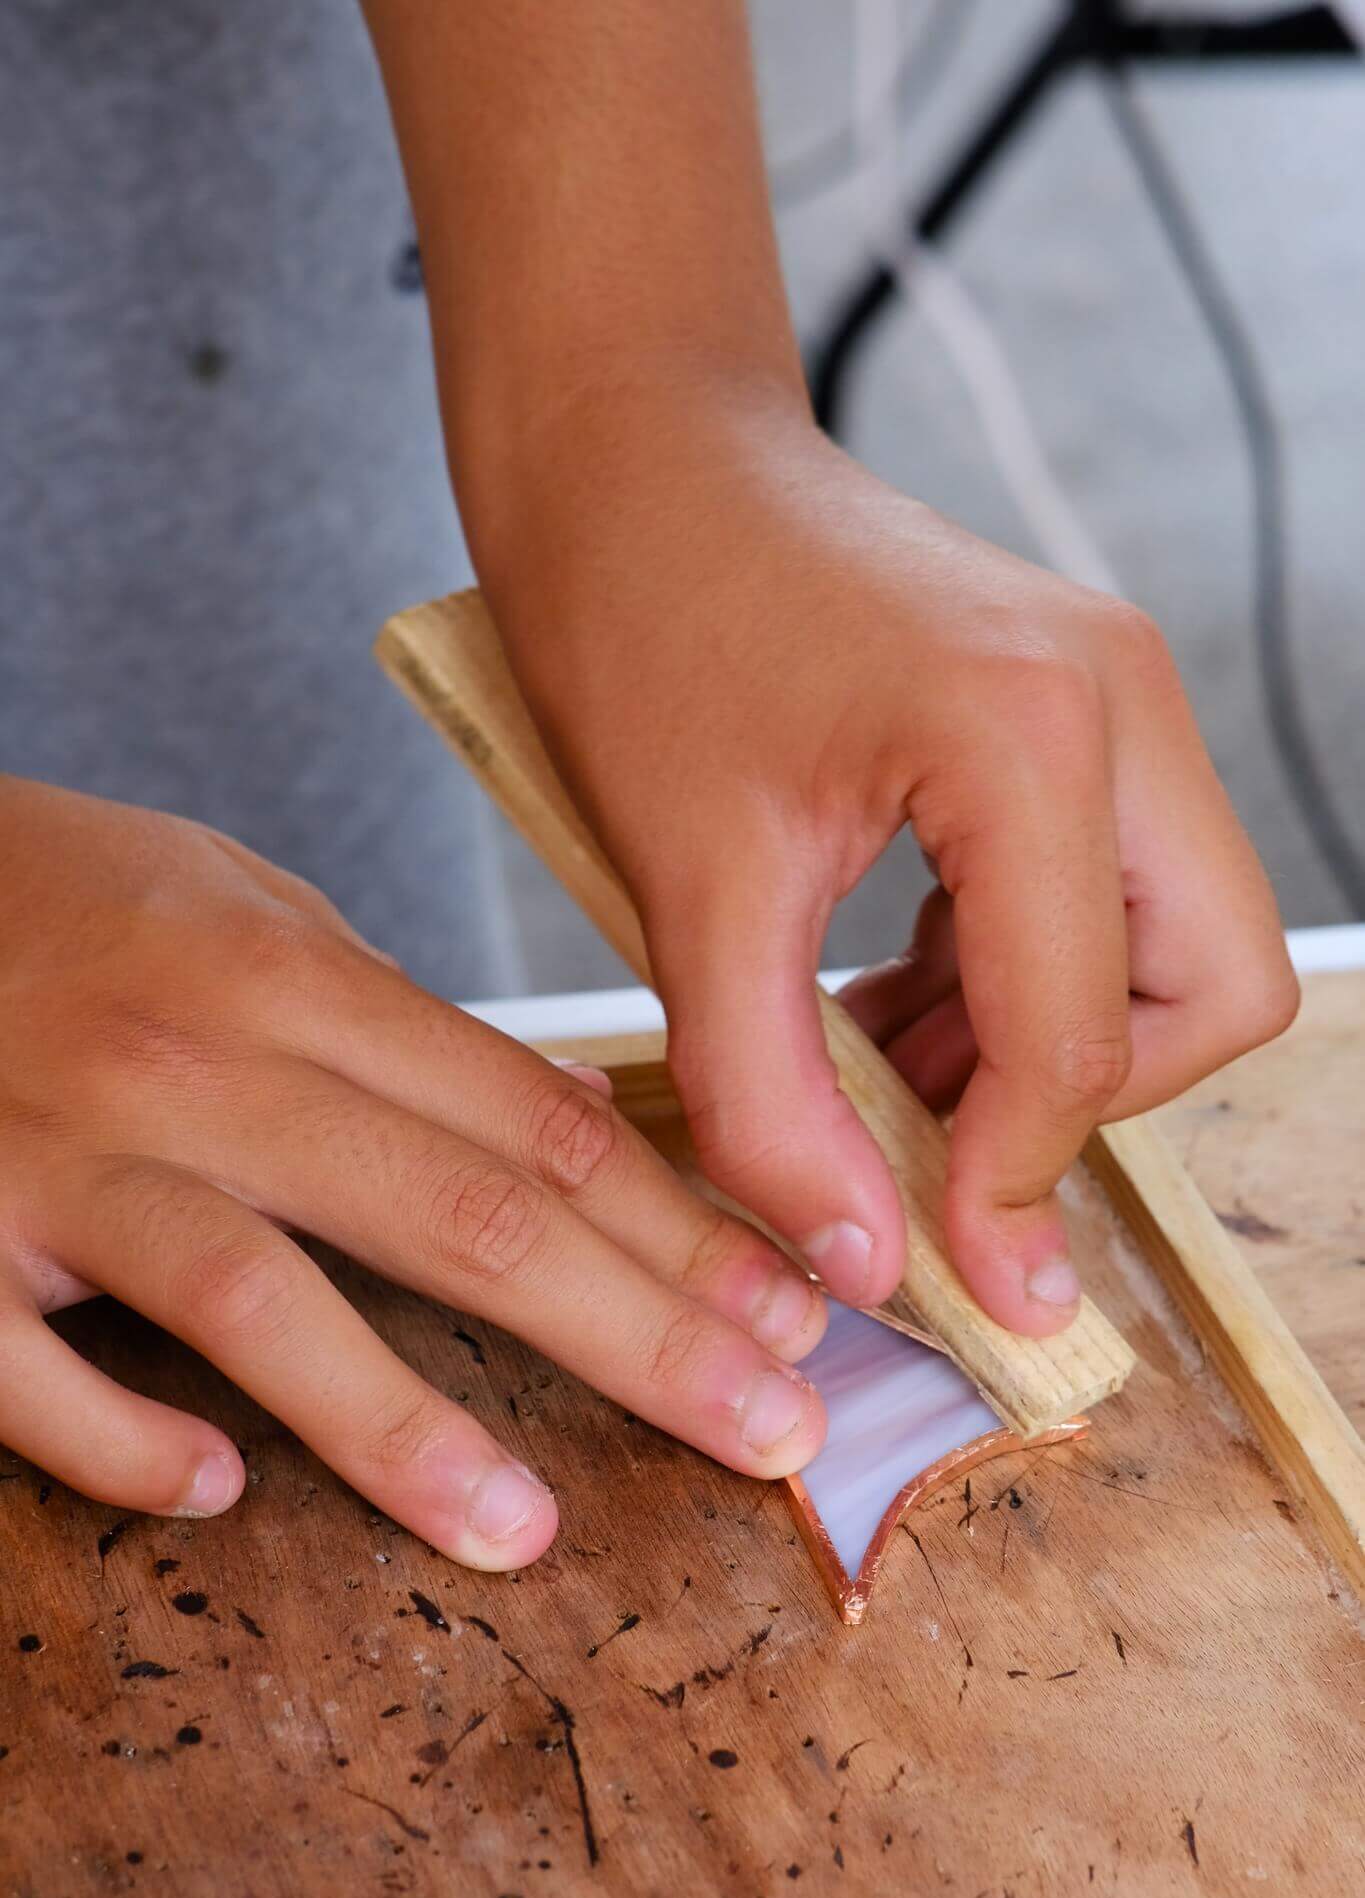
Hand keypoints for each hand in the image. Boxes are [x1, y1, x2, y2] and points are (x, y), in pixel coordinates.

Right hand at [0, 780, 826, 1562]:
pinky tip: (215, 1491)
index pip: (532, 1122)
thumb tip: (554, 1119)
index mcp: (288, 979)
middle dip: (640, 1333)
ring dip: (409, 1435)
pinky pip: (32, 1378)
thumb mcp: (248, 907)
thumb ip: (391, 1017)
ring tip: (531, 1530)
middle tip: (770, 1428)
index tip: (789, 1304)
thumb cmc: (70, 898)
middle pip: (458, 1215)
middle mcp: (197, 1066)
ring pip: (264, 1307)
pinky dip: (125, 1443)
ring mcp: (66, 1162)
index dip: (679, 1226)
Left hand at [485, 395, 1297, 1334]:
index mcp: (1034, 734)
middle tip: (932, 1139)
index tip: (933, 1259)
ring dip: (1043, 1044)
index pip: (1088, 1036)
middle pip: (1213, 989)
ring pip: (1178, 947)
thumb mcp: (690, 893)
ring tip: (875, 1071)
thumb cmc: (642, 625)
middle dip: (1086, 1098)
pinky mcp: (1081, 707)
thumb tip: (868, 1261)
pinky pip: (1109, 893)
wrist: (636, 460)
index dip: (1011, 1178)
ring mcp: (1116, 694)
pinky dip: (1019, 980)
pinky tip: (887, 1001)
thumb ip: (775, 1101)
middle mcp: (1120, 701)